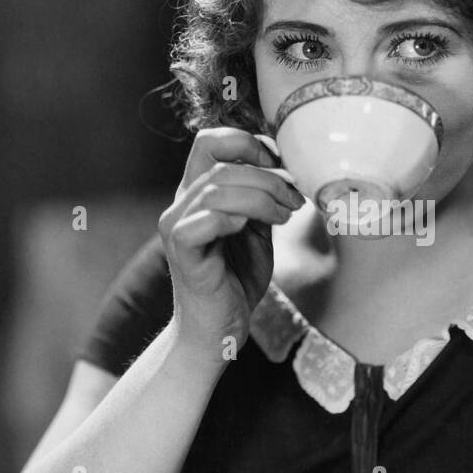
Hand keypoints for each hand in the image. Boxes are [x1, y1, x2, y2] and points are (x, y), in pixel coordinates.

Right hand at [158, 127, 305, 359]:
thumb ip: (264, 198)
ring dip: (262, 199)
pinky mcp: (183, 254)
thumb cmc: (236, 280)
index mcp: (196, 193)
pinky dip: (232, 219)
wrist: (217, 331)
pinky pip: (203, 222)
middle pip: (222, 164)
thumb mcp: (258, 230)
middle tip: (294, 201)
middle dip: (269, 178)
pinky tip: (251, 229)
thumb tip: (291, 168)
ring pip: (217, 189)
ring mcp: (177, 228)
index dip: (249, 144)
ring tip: (285, 218)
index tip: (281, 167)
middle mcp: (180, 205)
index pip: (210, 141)